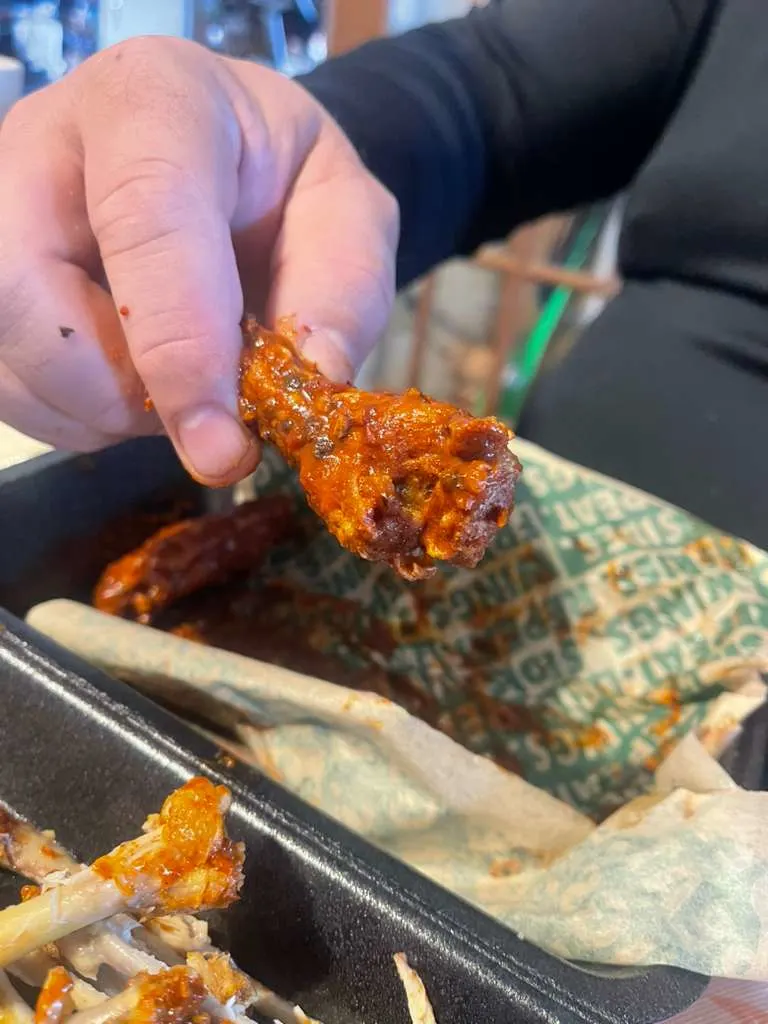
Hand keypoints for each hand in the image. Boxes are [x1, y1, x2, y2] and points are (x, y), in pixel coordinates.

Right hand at [0, 38, 397, 483]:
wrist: (223, 151)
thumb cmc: (283, 178)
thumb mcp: (347, 213)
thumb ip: (344, 289)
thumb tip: (309, 384)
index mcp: (154, 103)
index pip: (144, 216)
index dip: (178, 344)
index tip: (221, 440)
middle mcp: (45, 146)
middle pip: (28, 292)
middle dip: (119, 394)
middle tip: (206, 427)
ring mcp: (2, 211)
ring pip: (10, 351)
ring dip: (102, 415)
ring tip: (181, 393)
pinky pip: (9, 382)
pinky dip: (78, 419)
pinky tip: (137, 390)